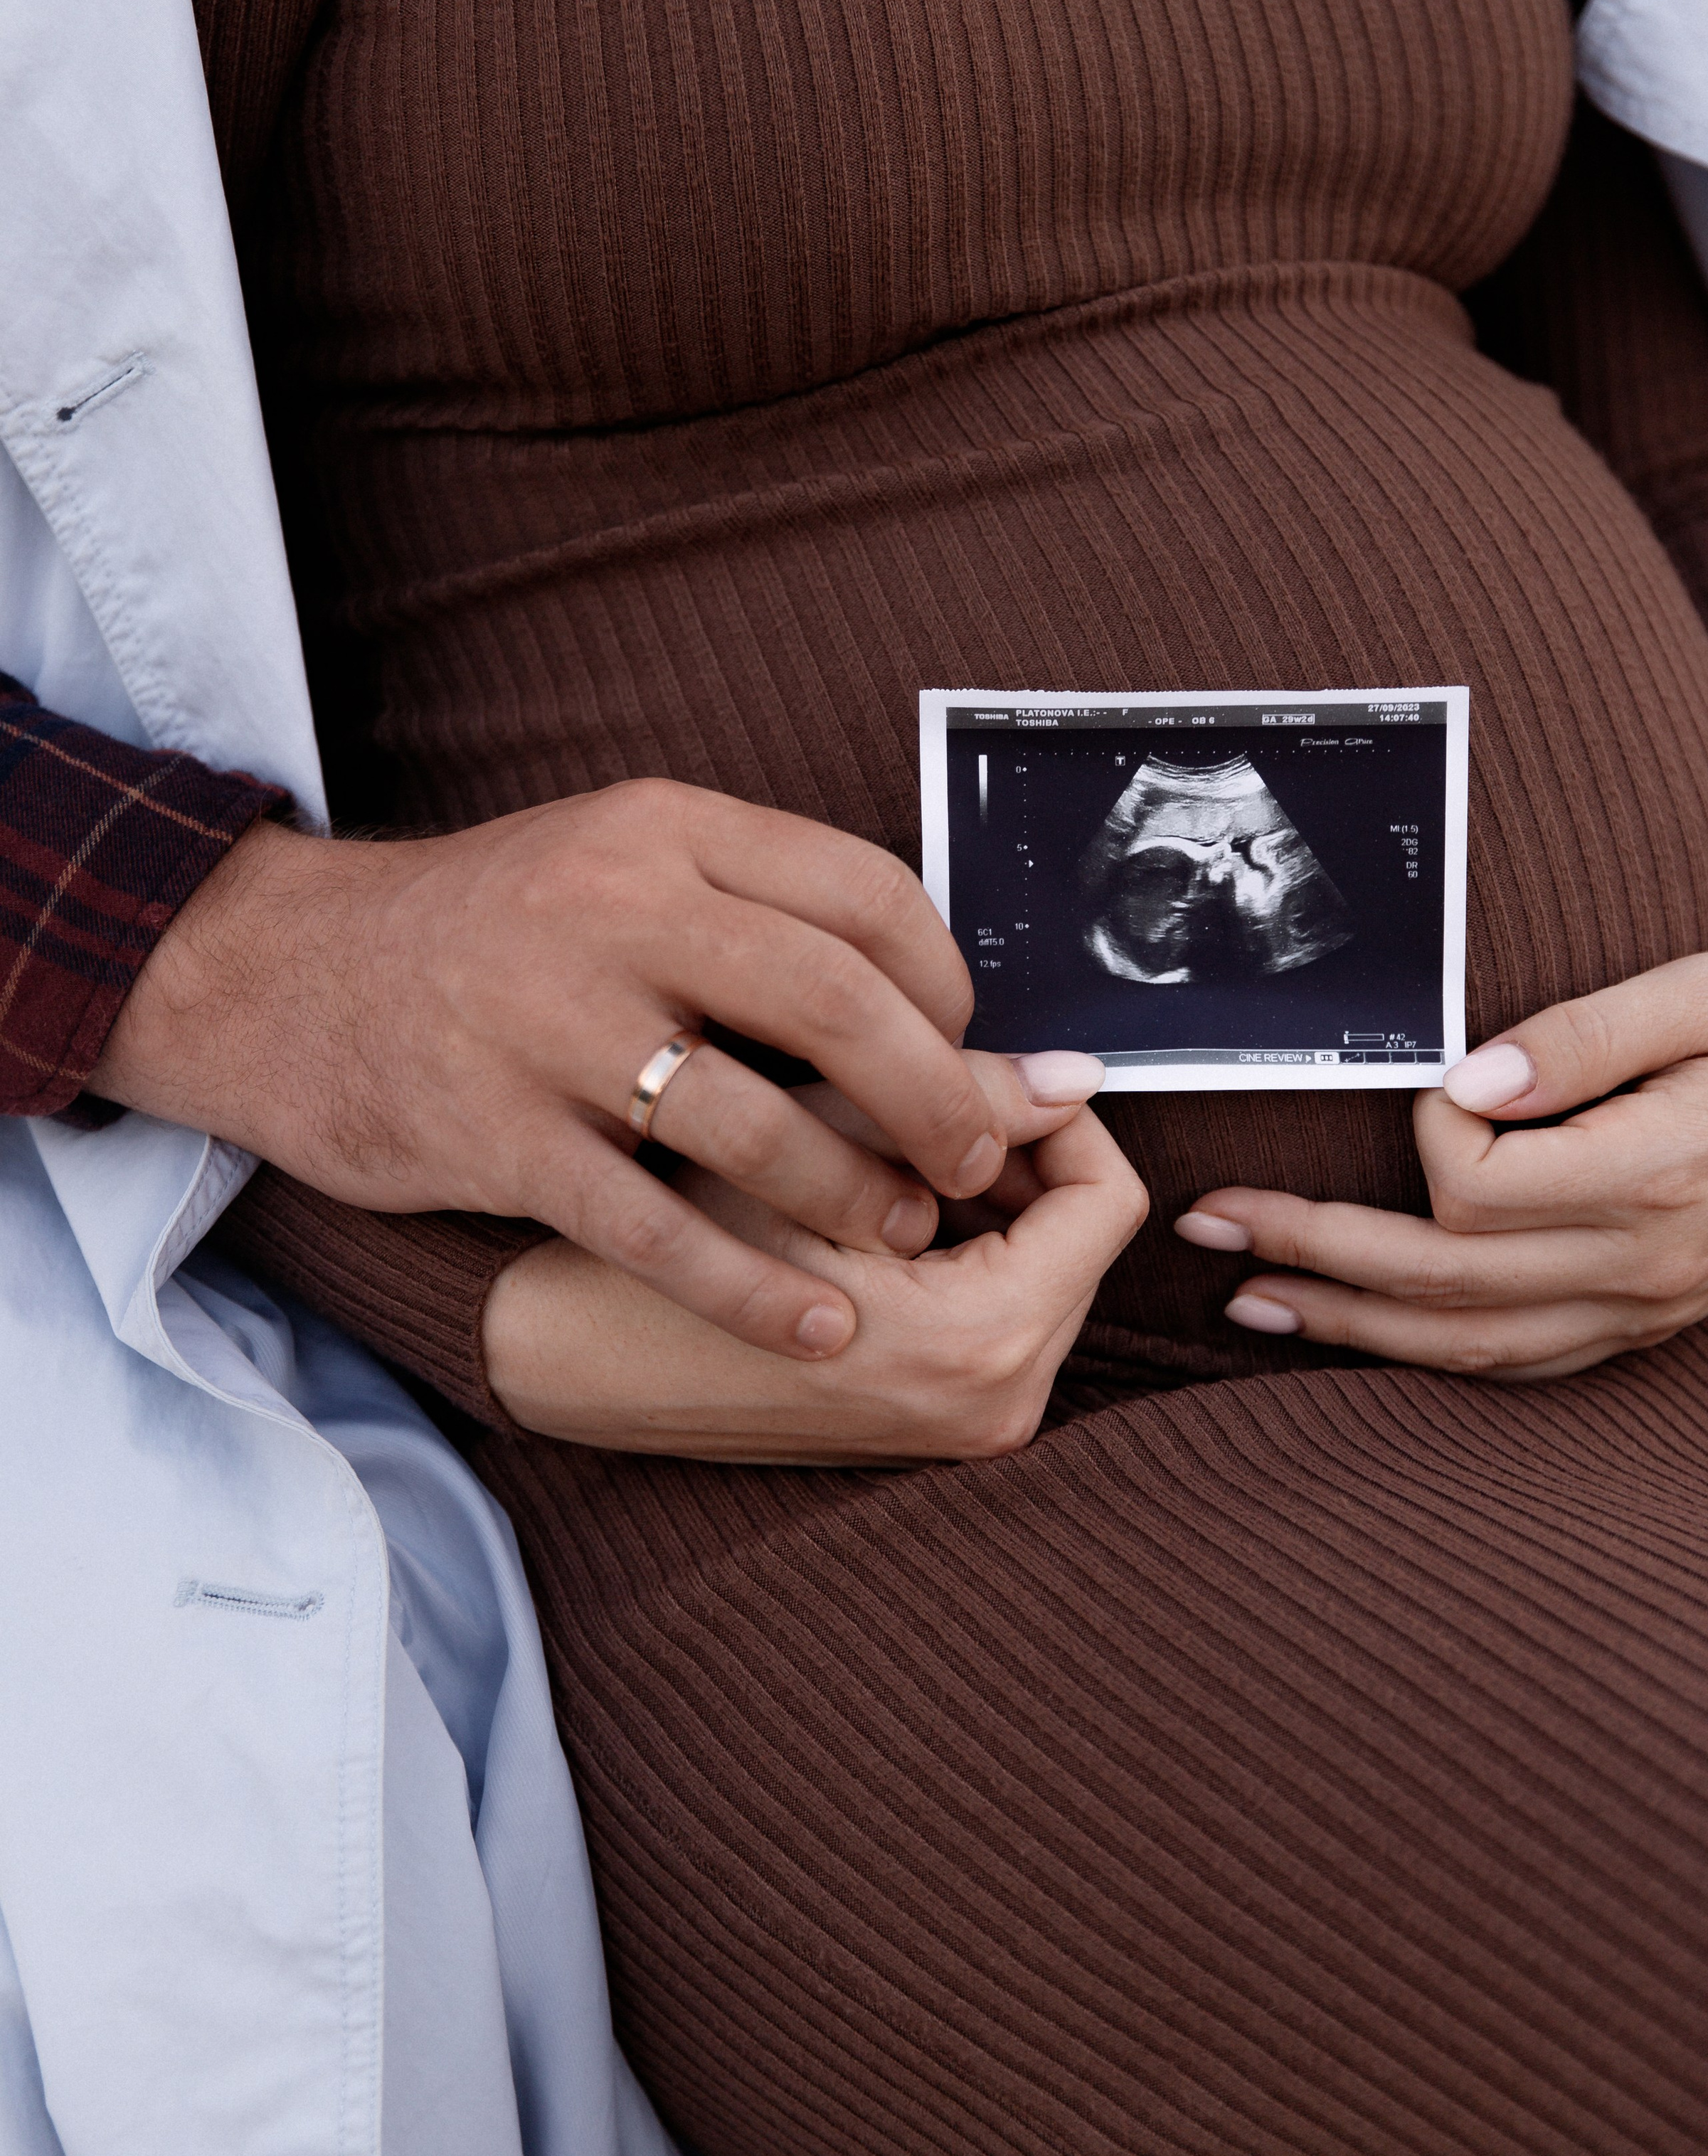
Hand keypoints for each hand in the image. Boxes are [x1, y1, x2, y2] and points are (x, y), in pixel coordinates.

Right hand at [90, 782, 1092, 1360]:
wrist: (283, 975)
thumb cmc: (484, 930)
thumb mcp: (614, 860)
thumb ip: (751, 905)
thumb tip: (930, 997)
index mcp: (661, 829)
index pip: (859, 888)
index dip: (944, 977)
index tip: (967, 1041)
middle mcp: (612, 910)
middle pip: (832, 999)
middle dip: (933, 1093)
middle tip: (976, 1157)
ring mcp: (550, 1027)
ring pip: (753, 1120)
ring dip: (853, 1192)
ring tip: (902, 1231)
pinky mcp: (499, 1137)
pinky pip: (654, 1228)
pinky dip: (749, 1287)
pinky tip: (816, 1326)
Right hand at [481, 1095, 1146, 1459]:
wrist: (564, 1357)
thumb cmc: (664, 1242)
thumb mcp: (815, 1142)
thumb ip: (953, 1102)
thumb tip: (1067, 1073)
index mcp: (979, 1342)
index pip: (1106, 1197)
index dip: (1052, 1115)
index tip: (980, 1072)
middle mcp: (990, 1407)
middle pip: (1078, 1236)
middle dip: (1014, 1156)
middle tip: (921, 1101)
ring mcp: (961, 1433)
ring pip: (1038, 1270)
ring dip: (980, 1199)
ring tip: (883, 1149)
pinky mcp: (927, 1435)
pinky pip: (993, 1319)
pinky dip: (957, 1255)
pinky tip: (874, 1209)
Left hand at [1173, 949, 1707, 1380]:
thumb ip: (1582, 1036)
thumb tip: (1465, 1079)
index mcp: (1652, 1175)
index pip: (1478, 1187)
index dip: (1426, 1131)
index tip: (1435, 1076)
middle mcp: (1643, 1262)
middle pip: (1440, 1279)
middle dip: (1309, 1250)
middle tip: (1206, 1226)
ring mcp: (1649, 1305)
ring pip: (1468, 1346)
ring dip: (1348, 1324)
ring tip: (1247, 1302)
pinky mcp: (1650, 1317)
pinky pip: (1522, 1362)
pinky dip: (1429, 1356)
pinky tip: (1361, 1336)